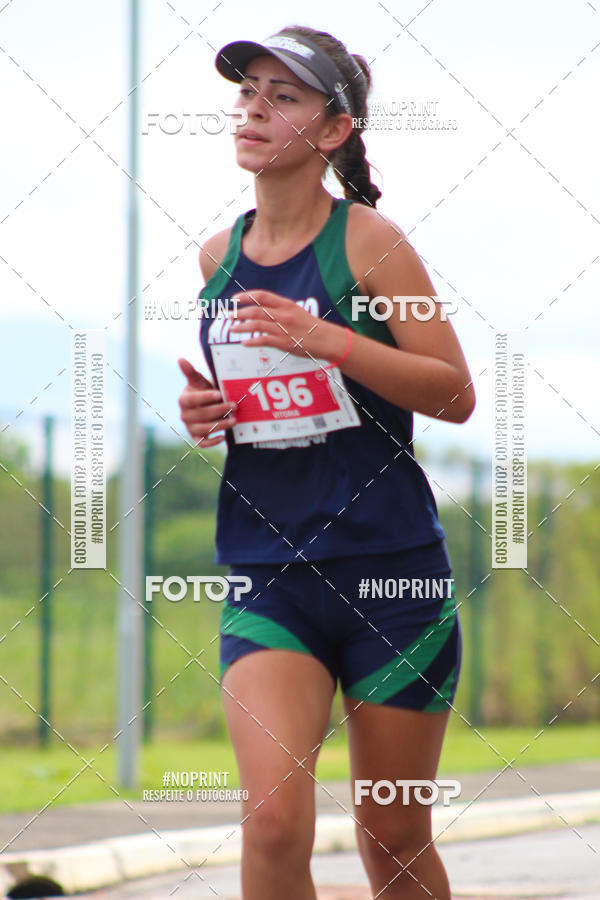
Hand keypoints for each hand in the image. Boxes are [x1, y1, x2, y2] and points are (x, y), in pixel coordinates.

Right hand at [177, 358, 236, 446]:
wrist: (208, 404)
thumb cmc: (204, 391)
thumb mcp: (199, 381)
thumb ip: (190, 372)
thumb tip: (180, 359)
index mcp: (184, 400)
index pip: (192, 399)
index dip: (205, 397)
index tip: (219, 394)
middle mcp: (184, 415)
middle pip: (201, 415)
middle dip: (219, 410)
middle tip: (235, 405)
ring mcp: (190, 427)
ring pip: (204, 429)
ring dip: (220, 425)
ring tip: (234, 420)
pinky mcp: (196, 438)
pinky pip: (202, 444)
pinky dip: (212, 442)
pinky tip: (224, 437)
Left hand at [227, 290, 345, 361]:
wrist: (327, 340)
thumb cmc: (311, 326)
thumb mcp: (296, 312)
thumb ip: (279, 310)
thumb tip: (262, 310)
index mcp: (286, 304)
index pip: (261, 295)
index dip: (246, 296)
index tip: (234, 299)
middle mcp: (283, 315)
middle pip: (255, 311)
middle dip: (238, 313)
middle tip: (228, 315)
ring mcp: (283, 329)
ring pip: (256, 325)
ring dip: (241, 327)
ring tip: (232, 329)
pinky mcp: (284, 343)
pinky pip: (263, 341)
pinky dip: (251, 342)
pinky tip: (245, 343)